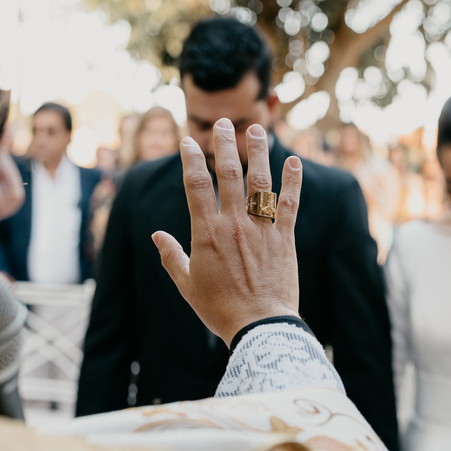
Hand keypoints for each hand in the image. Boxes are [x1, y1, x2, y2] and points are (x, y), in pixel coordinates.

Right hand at [153, 121, 300, 344]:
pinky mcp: (285, 239)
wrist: (259, 327)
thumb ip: (171, 256)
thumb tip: (157, 235)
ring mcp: (262, 229)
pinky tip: (293, 160)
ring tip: (256, 128)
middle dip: (225, 144)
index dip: (191, 159)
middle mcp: (234, 224)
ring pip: (261, 182)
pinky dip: (292, 181)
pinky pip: (290, 204)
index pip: (196, 184)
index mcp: (206, 233)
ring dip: (258, 152)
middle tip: (223, 123)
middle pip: (230, 174)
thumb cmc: (220, 309)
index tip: (189, 141)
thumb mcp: (187, 285)